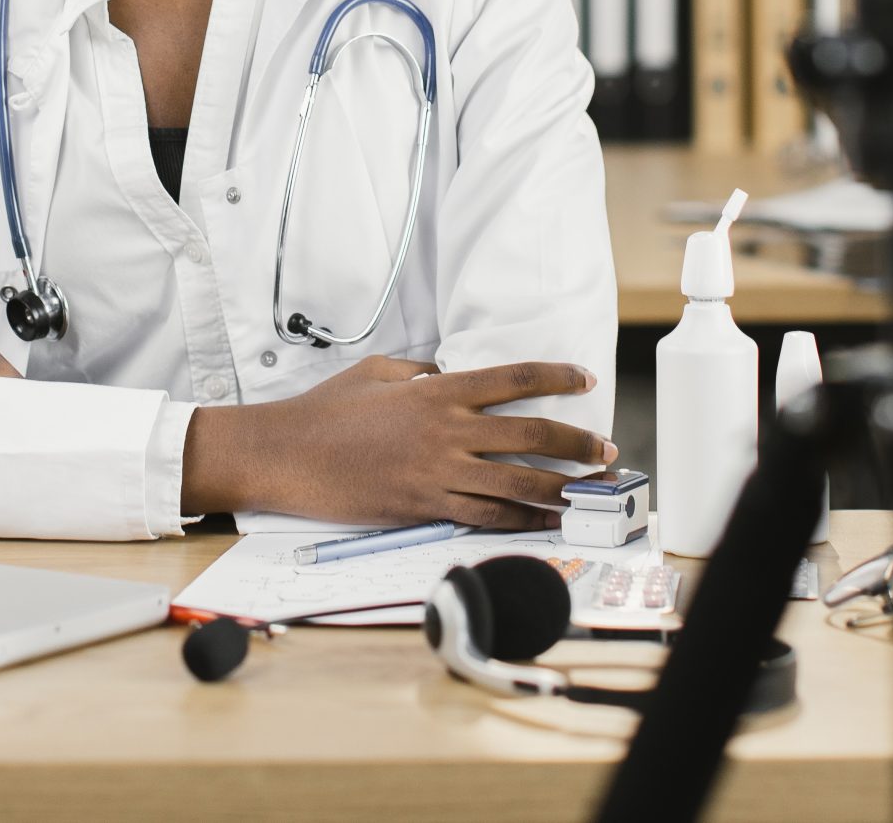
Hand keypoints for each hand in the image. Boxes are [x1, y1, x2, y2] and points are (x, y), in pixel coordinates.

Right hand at [181, 356, 615, 530]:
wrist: (287, 455)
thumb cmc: (325, 412)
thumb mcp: (376, 372)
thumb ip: (419, 372)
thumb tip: (448, 374)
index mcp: (435, 391)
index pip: (512, 378)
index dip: (556, 377)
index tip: (584, 380)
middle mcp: (445, 431)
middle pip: (530, 434)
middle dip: (577, 442)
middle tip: (604, 449)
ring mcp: (438, 473)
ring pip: (518, 482)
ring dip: (562, 486)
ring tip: (590, 489)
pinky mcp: (425, 507)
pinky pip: (487, 515)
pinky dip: (523, 519)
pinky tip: (546, 519)